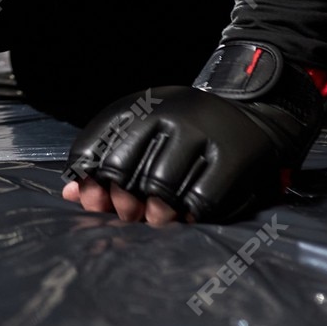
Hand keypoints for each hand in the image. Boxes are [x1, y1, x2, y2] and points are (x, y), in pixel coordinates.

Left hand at [63, 41, 326, 224]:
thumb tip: (70, 194)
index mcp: (144, 105)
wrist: (256, 110)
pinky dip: (189, 216)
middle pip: (125, 171)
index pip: (98, 144)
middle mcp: (170, 117)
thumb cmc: (191, 129)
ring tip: (157, 220)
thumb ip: (108, 154)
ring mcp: (203, 136)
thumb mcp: (149, 126)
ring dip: (153, 214)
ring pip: (160, 188)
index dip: (89, 179)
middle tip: (127, 215)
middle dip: (119, 201)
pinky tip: (188, 217)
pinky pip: (200, 200)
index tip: (93, 199)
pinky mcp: (233, 159)